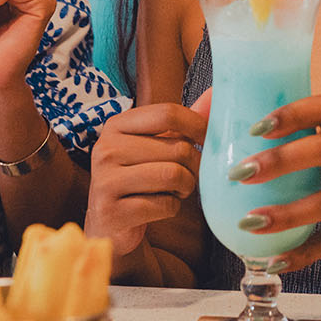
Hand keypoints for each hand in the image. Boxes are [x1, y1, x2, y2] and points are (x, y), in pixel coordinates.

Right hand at [85, 91, 210, 262]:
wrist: (108, 225)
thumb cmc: (138, 179)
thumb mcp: (154, 145)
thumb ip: (181, 122)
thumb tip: (215, 96)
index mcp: (115, 126)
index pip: (167, 113)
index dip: (197, 125)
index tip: (208, 139)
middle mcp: (105, 149)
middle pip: (177, 147)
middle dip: (193, 166)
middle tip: (185, 175)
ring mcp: (105, 181)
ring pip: (174, 175)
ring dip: (185, 187)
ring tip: (175, 190)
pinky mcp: (112, 212)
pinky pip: (165, 204)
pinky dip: (172, 208)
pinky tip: (159, 207)